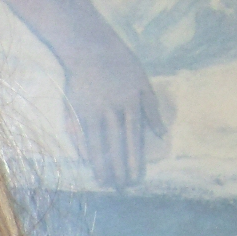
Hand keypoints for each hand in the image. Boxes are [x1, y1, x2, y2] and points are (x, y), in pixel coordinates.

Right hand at [63, 40, 163, 188]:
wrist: (89, 48)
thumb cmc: (120, 63)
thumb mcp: (142, 81)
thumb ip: (151, 109)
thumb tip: (161, 133)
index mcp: (129, 104)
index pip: (133, 138)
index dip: (133, 159)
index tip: (135, 177)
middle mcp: (111, 111)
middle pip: (115, 145)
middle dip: (118, 168)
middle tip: (120, 187)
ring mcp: (91, 111)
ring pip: (97, 144)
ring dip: (100, 164)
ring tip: (103, 181)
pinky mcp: (75, 110)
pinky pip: (80, 135)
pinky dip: (83, 149)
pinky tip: (86, 162)